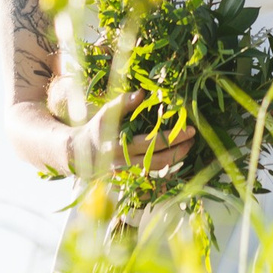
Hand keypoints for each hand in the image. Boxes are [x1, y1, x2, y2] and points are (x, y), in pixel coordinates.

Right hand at [67, 90, 194, 178]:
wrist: (79, 155)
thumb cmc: (95, 129)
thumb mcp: (105, 114)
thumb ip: (122, 104)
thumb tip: (142, 93)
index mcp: (117, 146)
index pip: (151, 142)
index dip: (172, 136)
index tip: (190, 128)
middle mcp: (123, 163)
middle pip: (158, 159)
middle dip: (179, 148)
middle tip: (193, 135)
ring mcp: (128, 174)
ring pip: (158, 171)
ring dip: (176, 159)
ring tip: (188, 145)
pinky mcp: (130, 179)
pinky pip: (153, 177)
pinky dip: (168, 169)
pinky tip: (177, 158)